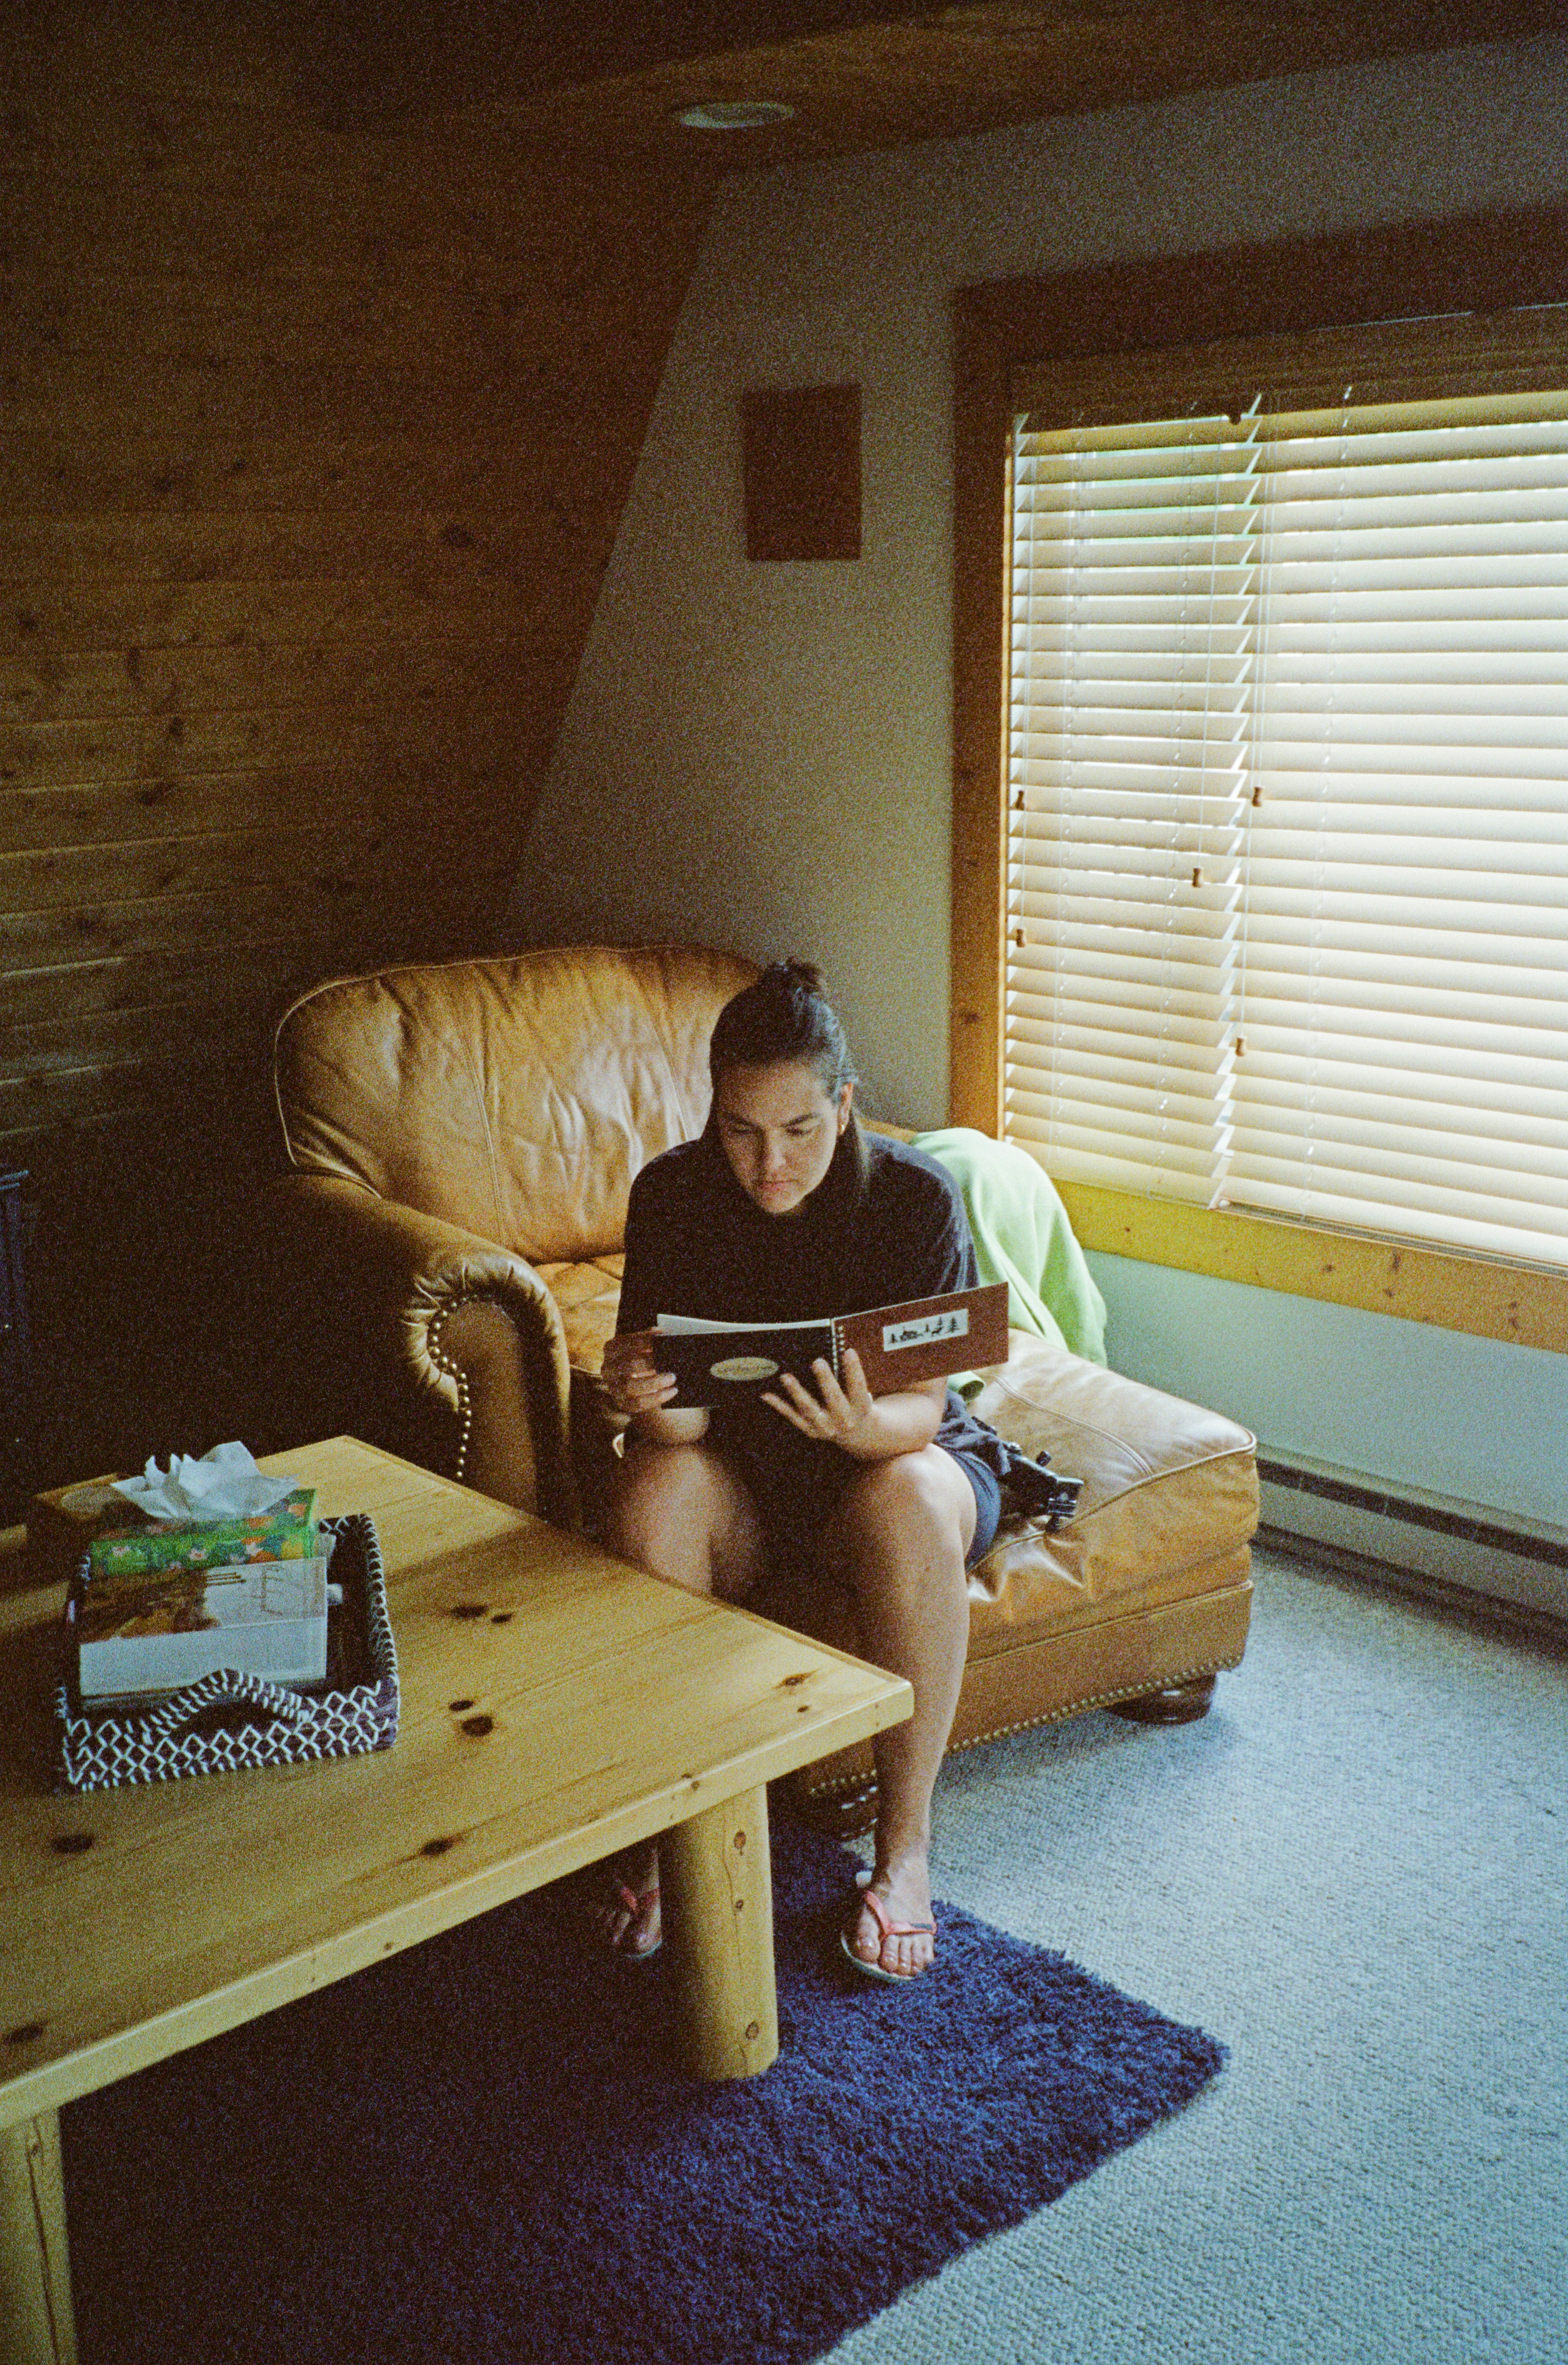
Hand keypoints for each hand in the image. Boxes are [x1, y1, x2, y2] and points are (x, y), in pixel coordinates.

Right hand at [600, 1330, 677, 1421]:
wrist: (641, 1383)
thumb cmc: (644, 1359)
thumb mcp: (644, 1348)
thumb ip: (651, 1341)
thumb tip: (662, 1335)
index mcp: (611, 1349)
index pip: (625, 1342)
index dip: (643, 1340)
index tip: (662, 1337)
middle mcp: (608, 1368)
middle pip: (629, 1365)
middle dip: (650, 1362)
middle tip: (670, 1359)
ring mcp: (613, 1387)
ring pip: (630, 1387)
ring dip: (654, 1382)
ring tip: (672, 1377)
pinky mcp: (623, 1403)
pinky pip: (638, 1403)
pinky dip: (657, 1398)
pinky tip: (672, 1391)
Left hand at [762, 1347, 882, 1457]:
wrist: (856, 1433)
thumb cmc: (855, 1403)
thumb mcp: (860, 1393)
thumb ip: (849, 1378)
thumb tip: (830, 1353)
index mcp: (860, 1408)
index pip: (858, 1387)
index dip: (854, 1370)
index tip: (849, 1351)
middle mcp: (844, 1420)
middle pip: (835, 1400)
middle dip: (826, 1381)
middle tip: (818, 1362)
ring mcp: (826, 1427)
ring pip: (810, 1409)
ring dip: (797, 1392)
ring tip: (786, 1377)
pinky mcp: (811, 1430)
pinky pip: (793, 1416)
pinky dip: (779, 1405)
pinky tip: (766, 1394)